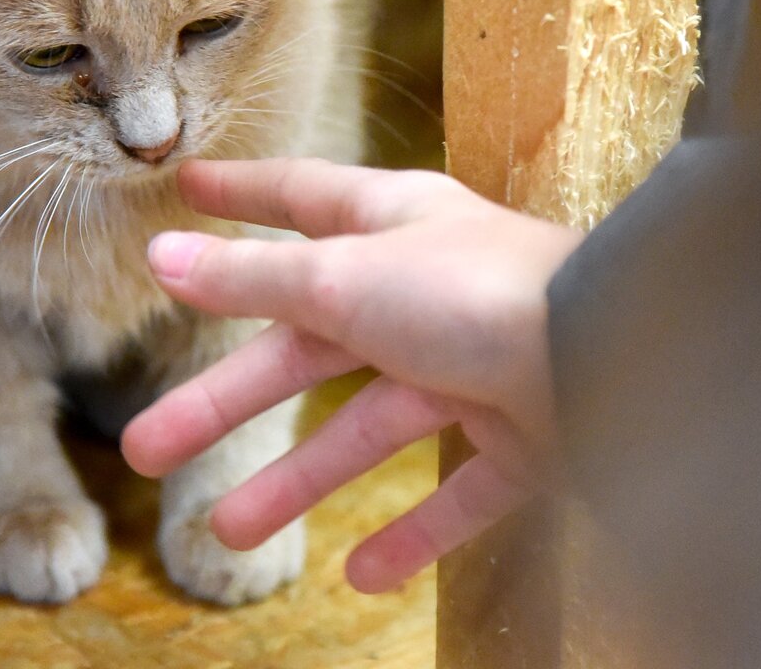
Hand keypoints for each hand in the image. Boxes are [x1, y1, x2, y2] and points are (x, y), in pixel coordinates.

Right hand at [121, 157, 581, 592]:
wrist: (614, 358)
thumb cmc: (474, 291)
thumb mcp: (346, 279)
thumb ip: (256, 278)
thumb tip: (162, 257)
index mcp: (391, 226)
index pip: (298, 199)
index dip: (239, 194)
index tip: (186, 188)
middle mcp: (424, 289)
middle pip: (307, 344)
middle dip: (227, 396)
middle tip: (146, 443)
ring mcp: (472, 365)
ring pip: (369, 428)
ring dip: (302, 479)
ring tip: (230, 531)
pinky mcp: (518, 439)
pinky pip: (455, 488)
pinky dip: (413, 530)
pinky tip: (365, 572)